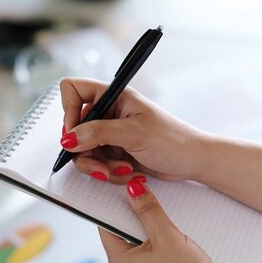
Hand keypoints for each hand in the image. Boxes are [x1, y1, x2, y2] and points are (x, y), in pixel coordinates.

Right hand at [59, 78, 209, 182]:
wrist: (192, 161)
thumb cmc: (173, 140)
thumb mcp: (133, 134)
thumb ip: (97, 133)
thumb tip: (68, 138)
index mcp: (115, 97)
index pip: (75, 90)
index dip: (69, 111)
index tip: (74, 134)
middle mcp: (110, 113)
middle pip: (75, 129)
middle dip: (87, 152)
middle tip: (101, 167)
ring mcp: (112, 133)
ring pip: (85, 150)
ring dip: (100, 166)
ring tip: (123, 170)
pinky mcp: (116, 151)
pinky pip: (99, 163)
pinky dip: (110, 172)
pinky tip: (130, 172)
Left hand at [99, 178, 238, 262]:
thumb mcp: (169, 237)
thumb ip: (148, 210)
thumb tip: (132, 190)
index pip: (107, 225)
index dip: (118, 205)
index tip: (128, 191)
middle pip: (124, 237)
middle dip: (140, 221)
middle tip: (157, 208)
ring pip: (138, 250)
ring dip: (153, 237)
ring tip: (173, 233)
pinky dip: (159, 253)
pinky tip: (177, 251)